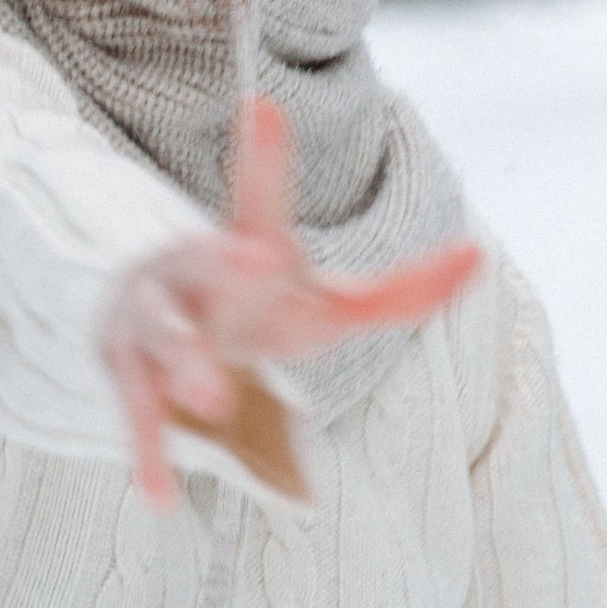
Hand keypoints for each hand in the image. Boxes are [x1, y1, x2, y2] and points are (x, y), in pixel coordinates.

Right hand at [102, 96, 482, 507]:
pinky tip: (159, 497)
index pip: (257, 198)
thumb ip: (402, 292)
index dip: (265, 160)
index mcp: (241, 247)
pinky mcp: (127, 380)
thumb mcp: (328, 304)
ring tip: (213, 400)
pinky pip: (136, 418)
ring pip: (162, 341)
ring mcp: (151, 328)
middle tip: (259, 260)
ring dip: (186, 366)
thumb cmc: (259, 317)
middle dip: (224, 262)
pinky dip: (145, 455)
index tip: (263, 110)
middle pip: (201, 263)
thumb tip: (480, 259)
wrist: (163, 346)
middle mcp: (188, 276)